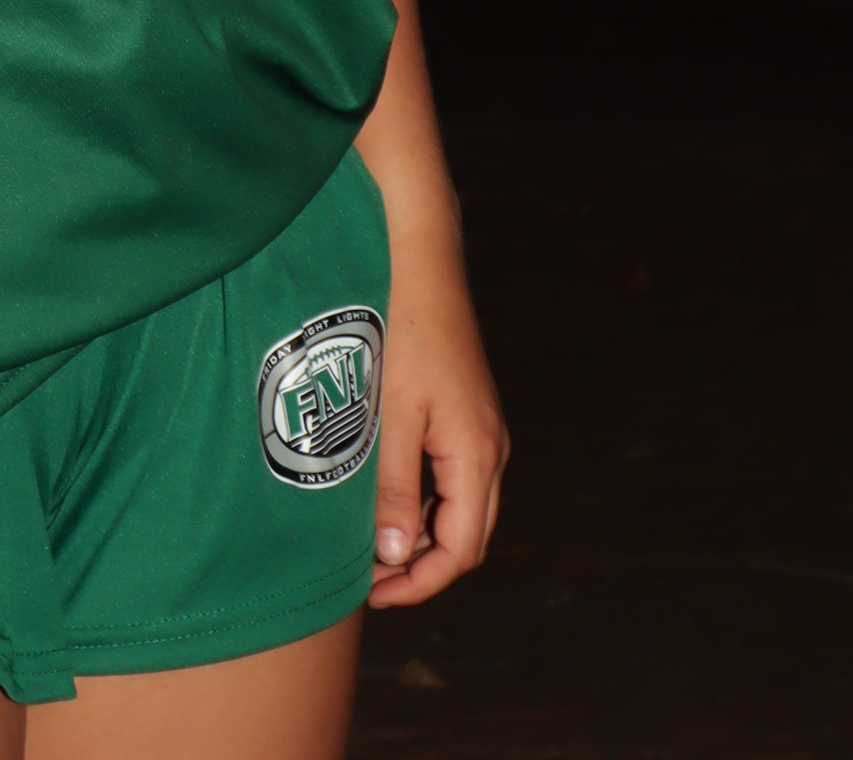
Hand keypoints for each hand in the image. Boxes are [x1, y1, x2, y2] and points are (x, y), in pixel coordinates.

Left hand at [368, 241, 509, 607]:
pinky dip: (423, 502)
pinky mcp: (467, 413)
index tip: (375, 594)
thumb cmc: (400, 331)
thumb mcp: (388, 416)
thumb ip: (391, 488)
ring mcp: (482, 430)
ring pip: (461, 508)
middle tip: (367, 580)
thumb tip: (395, 556)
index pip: (462, 549)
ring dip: (420, 535)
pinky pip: (454, 478)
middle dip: (420, 567)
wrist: (420, 262)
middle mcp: (490, 448)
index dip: (421, 582)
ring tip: (367, 546)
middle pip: (467, 536)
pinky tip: (383, 499)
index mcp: (476, 454)